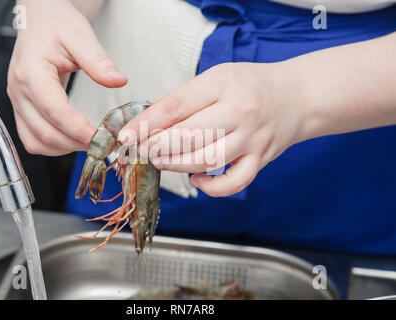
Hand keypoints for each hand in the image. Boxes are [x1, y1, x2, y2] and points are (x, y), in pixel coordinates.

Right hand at [7, 0, 126, 155]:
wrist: (40, 20)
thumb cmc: (55, 24)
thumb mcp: (80, 35)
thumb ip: (98, 60)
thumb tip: (117, 81)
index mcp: (31, 72)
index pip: (54, 110)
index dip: (78, 129)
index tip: (102, 138)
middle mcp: (19, 90)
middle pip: (45, 132)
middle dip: (76, 143)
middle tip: (104, 144)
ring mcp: (18, 102)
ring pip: (36, 141)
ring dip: (64, 148)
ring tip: (91, 143)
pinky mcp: (22, 109)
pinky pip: (32, 139)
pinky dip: (53, 146)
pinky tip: (72, 140)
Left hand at [119, 62, 303, 196]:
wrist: (296, 97)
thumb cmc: (249, 85)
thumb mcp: (217, 78)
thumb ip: (186, 100)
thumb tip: (149, 125)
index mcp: (223, 84)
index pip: (176, 106)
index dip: (146, 123)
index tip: (126, 135)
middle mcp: (240, 111)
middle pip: (190, 136)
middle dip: (158, 147)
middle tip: (143, 150)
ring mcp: (253, 138)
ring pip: (208, 160)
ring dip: (177, 166)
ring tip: (160, 161)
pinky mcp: (261, 159)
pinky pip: (235, 182)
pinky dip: (212, 187)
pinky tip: (196, 179)